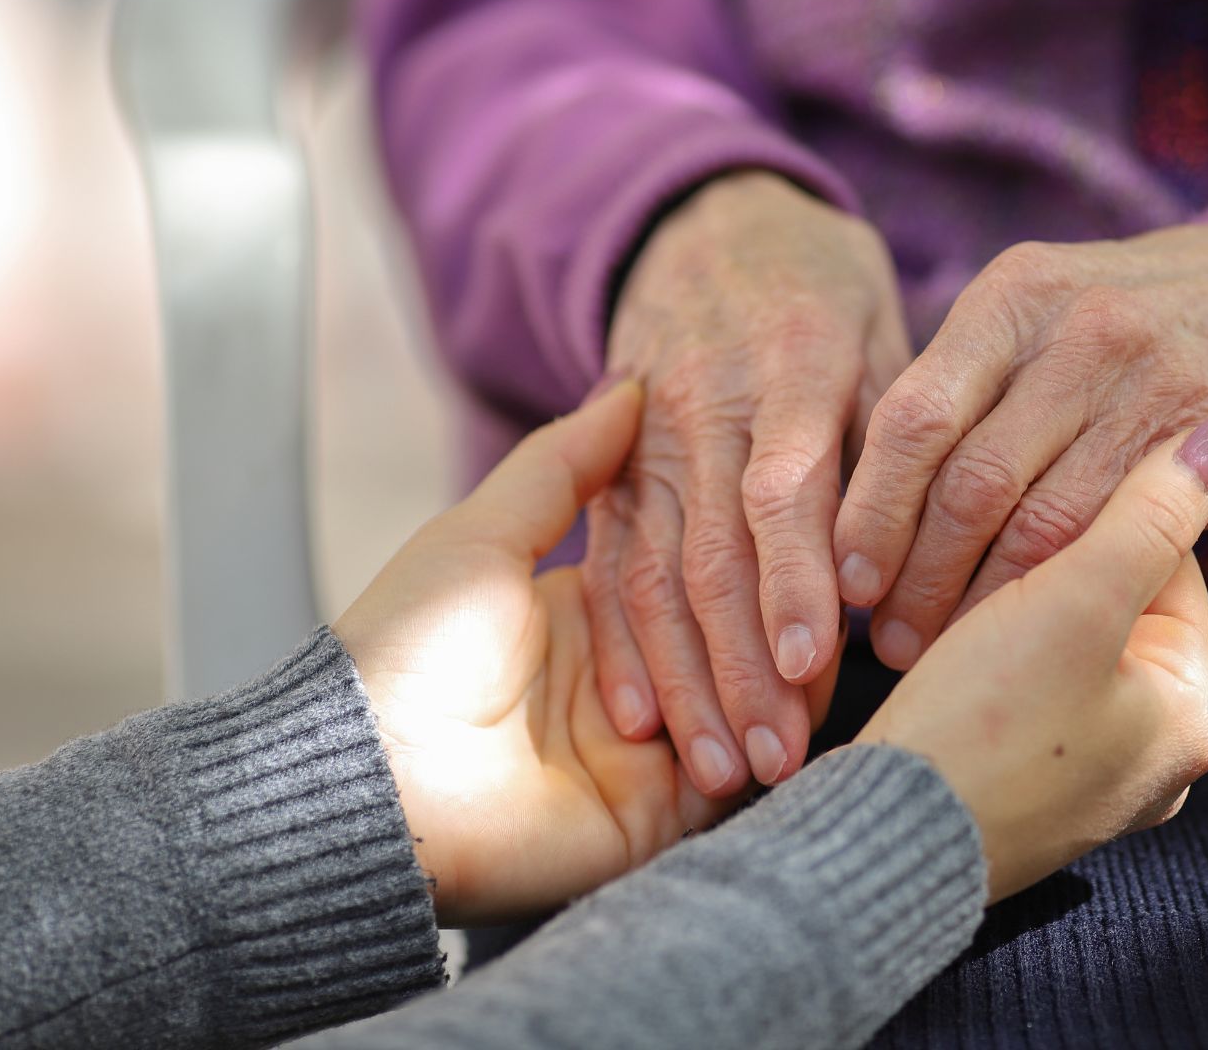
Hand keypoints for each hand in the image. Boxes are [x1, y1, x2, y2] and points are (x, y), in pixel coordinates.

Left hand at [334, 379, 834, 923]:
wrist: (374, 774)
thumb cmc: (411, 644)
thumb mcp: (486, 534)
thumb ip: (562, 467)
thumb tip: (630, 388)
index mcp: (588, 616)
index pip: (692, 577)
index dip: (745, 555)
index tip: (798, 523)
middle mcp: (627, 687)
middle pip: (729, 647)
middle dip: (780, 627)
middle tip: (832, 592)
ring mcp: (645, 757)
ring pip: (745, 711)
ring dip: (784, 688)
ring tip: (823, 656)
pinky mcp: (654, 819)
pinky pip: (733, 784)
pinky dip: (767, 746)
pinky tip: (801, 713)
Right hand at [585, 171, 909, 794]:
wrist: (707, 225)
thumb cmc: (825, 294)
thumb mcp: (880, 332)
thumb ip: (897, 439)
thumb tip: (927, 559)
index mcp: (790, 365)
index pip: (786, 488)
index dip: (795, 580)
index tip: (816, 668)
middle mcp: (705, 406)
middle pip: (713, 550)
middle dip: (741, 665)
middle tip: (776, 762)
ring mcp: (643, 440)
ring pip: (654, 572)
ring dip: (683, 679)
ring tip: (717, 771)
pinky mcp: (607, 469)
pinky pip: (607, 564)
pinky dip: (619, 645)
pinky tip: (639, 720)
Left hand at [833, 221, 1207, 668]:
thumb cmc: (1123, 328)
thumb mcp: (1039, 315)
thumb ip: (959, 386)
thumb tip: (851, 500)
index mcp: (1015, 296)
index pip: (915, 418)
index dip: (872, 512)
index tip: (845, 580)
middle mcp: (1081, 332)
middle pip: (970, 482)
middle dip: (918, 575)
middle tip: (888, 635)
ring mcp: (1153, 387)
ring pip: (1041, 527)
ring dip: (982, 604)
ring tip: (943, 646)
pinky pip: (1117, 543)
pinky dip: (1062, 596)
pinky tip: (1028, 629)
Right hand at [857, 418, 1207, 900]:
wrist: (881, 843)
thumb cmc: (984, 728)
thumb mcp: (1077, 601)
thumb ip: (1150, 513)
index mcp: (1198, 716)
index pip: (1172, 567)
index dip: (1100, 514)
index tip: (1035, 491)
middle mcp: (1159, 757)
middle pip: (1118, 608)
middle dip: (1050, 567)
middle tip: (983, 544)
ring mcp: (1092, 780)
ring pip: (1062, 648)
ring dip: (1008, 608)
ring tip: (949, 596)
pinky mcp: (1027, 790)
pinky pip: (1022, 695)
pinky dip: (984, 661)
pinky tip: (940, 649)